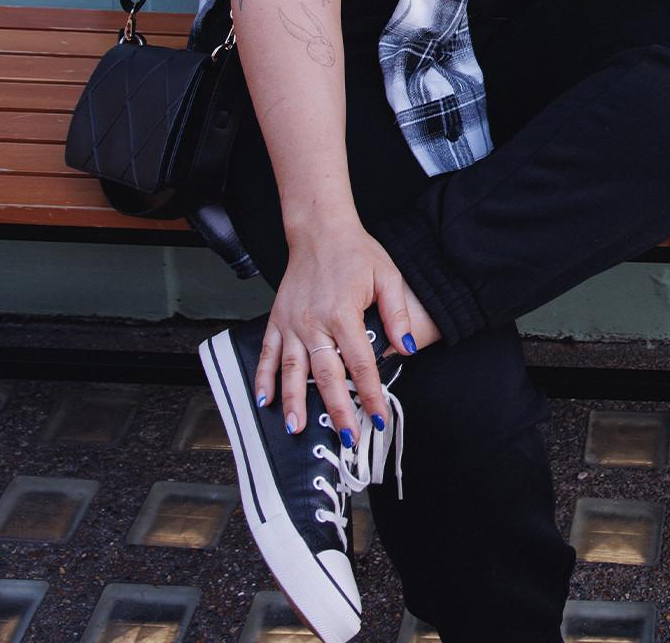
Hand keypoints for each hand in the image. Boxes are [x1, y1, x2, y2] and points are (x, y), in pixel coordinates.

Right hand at [254, 216, 415, 440]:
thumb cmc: (357, 253)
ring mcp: (291, 323)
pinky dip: (263, 378)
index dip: (370, 394)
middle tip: (347, 438)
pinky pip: (268, 354)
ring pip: (292, 371)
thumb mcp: (387, 276)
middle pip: (326, 375)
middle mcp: (314, 322)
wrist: (320, 231)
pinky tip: (263, 400)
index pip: (360, 364)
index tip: (379, 418)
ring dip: (294, 403)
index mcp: (343, 313)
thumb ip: (396, 314)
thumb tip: (406, 349)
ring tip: (297, 430)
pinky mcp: (276, 319)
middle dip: (337, 410)